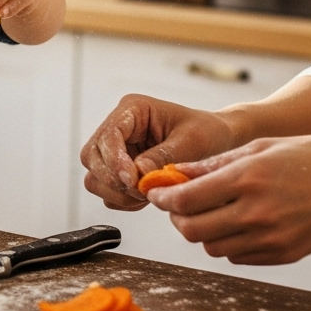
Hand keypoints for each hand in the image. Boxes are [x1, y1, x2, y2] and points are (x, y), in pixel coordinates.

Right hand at [80, 94, 238, 210]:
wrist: (218, 141)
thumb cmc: (207, 132)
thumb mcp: (192, 141)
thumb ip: (163, 157)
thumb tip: (138, 175)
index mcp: (132, 110)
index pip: (107, 136)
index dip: (114, 161)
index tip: (132, 180)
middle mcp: (119, 128)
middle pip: (91, 158)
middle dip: (113, 180)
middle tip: (142, 191)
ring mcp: (117, 150)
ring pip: (94, 177)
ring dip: (118, 193)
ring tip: (147, 194)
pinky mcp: (120, 170)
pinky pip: (107, 192)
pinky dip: (124, 200)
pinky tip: (146, 196)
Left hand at [146, 136, 310, 264]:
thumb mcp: (261, 147)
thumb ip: (215, 164)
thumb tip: (177, 174)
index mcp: (248, 179)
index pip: (186, 199)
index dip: (163, 198)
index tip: (156, 193)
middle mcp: (256, 213)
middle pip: (192, 230)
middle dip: (177, 218)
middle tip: (178, 205)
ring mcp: (271, 239)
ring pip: (211, 247)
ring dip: (202, 231)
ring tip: (211, 211)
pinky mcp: (282, 255)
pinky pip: (237, 256)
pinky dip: (227, 242)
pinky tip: (237, 223)